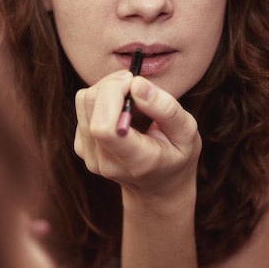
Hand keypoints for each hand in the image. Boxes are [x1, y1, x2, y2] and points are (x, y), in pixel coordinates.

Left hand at [74, 71, 200, 200]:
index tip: (134, 83)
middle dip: (113, 84)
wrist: (158, 185)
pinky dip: (101, 97)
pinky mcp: (82, 146)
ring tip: (130, 95)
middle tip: (136, 83)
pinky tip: (121, 108)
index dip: (113, 94)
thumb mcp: (186, 132)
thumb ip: (166, 109)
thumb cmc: (176, 155)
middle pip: (91, 106)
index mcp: (136, 161)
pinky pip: (83, 106)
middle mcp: (106, 162)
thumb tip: (137, 84)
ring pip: (84, 100)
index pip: (104, 128)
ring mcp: (90, 157)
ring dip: (106, 88)